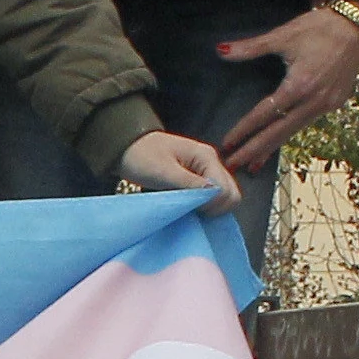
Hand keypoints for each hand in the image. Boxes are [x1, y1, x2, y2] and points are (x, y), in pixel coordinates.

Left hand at [118, 130, 241, 211]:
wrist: (127, 147)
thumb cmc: (141, 157)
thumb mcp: (162, 172)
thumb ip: (189, 184)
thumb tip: (214, 196)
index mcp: (206, 157)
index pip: (225, 189)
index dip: (212, 205)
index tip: (191, 209)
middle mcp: (212, 162)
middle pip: (231, 193)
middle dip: (215, 208)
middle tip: (192, 211)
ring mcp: (207, 170)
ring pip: (224, 196)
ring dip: (210, 208)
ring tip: (189, 210)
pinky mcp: (200, 178)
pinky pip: (212, 196)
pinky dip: (205, 206)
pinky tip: (190, 208)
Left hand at [210, 2, 358, 171]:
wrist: (358, 24)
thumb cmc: (320, 28)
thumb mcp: (283, 35)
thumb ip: (251, 47)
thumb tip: (221, 49)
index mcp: (300, 84)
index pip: (265, 114)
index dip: (244, 129)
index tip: (227, 143)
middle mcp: (315, 100)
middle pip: (278, 132)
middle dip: (255, 150)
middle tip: (233, 166)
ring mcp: (327, 104)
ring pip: (293, 131)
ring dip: (272, 147)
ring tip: (254, 164)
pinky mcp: (335, 102)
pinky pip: (306, 123)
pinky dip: (289, 134)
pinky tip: (278, 142)